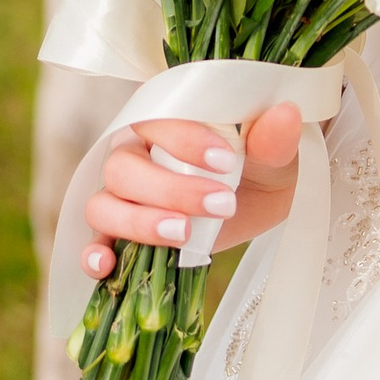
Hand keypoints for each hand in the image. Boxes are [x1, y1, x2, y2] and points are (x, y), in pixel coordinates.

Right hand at [76, 104, 304, 284]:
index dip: (184, 140)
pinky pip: (94, 243)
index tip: (226, 161)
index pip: (156, 121)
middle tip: (221, 204)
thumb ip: (272, 135)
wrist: (262, 197)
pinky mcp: (124, 235)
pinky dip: (94, 255)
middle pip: (123, 168)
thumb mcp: (273, 149)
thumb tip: (285, 113)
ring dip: (138, 222)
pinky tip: (107, 266)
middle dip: (169, 189)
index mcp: (164, 119)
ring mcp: (124, 196)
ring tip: (183, 234)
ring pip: (104, 205)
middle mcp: (134, 153)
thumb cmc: (260, 161)